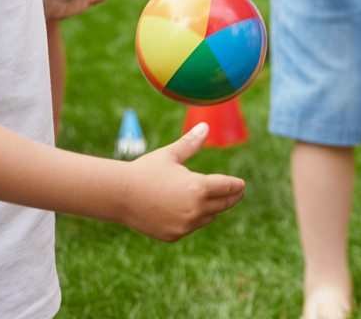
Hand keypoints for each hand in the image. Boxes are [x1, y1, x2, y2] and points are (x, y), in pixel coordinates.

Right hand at [119, 123, 245, 241]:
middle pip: (224, 204)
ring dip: (214, 209)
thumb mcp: (170, 154)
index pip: (228, 187)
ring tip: (217, 201)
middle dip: (232, 197)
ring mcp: (185, 225)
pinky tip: (194, 210)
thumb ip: (191, 143)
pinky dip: (197, 219)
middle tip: (238, 193)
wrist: (119, 196)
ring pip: (210, 217)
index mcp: (199, 187)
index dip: (236, 185)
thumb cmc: (146, 170)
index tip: (242, 185)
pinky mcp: (174, 235)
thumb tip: (205, 126)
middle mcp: (195, 209)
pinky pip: (193, 226)